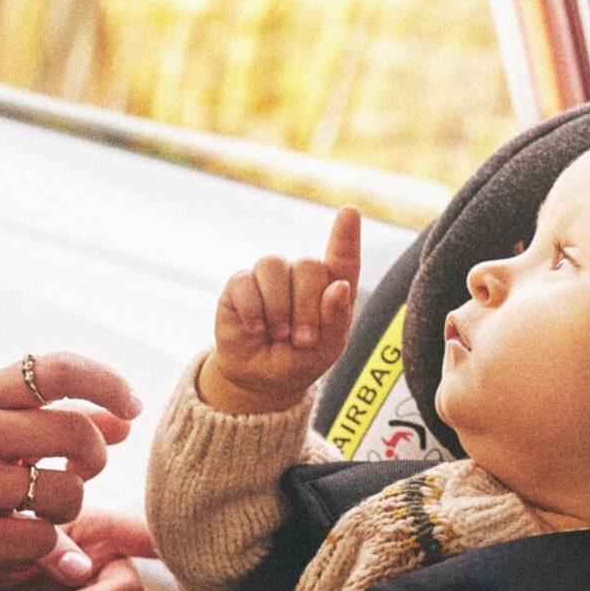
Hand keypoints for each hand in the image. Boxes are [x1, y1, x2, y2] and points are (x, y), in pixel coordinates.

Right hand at [0, 353, 141, 590]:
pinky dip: (43, 550)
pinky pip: (43, 540)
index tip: (130, 409)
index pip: (57, 368)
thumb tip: (122, 421)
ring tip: (39, 514)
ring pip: (67, 493)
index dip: (107, 384)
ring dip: (67, 511)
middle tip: (80, 474)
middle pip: (76, 433)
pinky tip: (17, 547)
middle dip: (95, 458)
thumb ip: (42, 421)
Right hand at [204, 207, 363, 414]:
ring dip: (278, 308)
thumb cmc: (298, 361)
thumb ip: (336, 320)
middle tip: (301, 339)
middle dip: (306, 306)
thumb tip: (339, 287)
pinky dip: (252, 310)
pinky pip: (246, 282)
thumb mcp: (325, 350)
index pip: (342, 257)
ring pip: (275, 266)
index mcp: (330, 287)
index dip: (346, 235)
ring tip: (278, 334)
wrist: (258, 378)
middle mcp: (300, 275)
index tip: (349, 212)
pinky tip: (255, 329)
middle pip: (309, 265)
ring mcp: (270, 277)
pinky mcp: (240, 285)